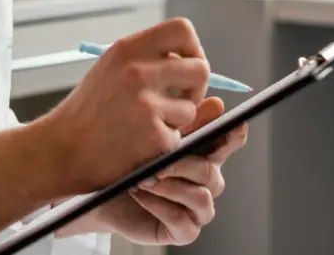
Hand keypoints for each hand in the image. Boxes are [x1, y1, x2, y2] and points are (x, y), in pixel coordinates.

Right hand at [38, 19, 210, 192]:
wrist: (59, 151)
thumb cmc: (85, 113)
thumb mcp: (109, 70)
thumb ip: (145, 59)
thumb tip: (190, 59)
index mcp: (127, 50)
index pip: (182, 30)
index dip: (193, 49)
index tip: (187, 66)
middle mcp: (138, 71)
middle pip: (200, 68)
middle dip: (196, 88)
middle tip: (181, 100)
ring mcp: (147, 104)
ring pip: (192, 108)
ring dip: (177, 121)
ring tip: (148, 126)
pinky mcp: (153, 136)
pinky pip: (178, 137)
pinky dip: (164, 145)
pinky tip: (139, 145)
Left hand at [60, 96, 248, 245]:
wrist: (99, 189)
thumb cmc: (126, 158)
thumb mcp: (152, 134)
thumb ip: (183, 121)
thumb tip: (216, 103)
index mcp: (203, 152)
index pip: (229, 141)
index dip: (234, 134)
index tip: (232, 125)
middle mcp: (206, 180)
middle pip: (213, 171)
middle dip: (185, 164)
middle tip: (161, 159)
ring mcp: (197, 207)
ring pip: (201, 196)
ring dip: (171, 185)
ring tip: (143, 177)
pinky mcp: (184, 230)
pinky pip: (182, 219)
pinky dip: (159, 205)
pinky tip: (140, 193)